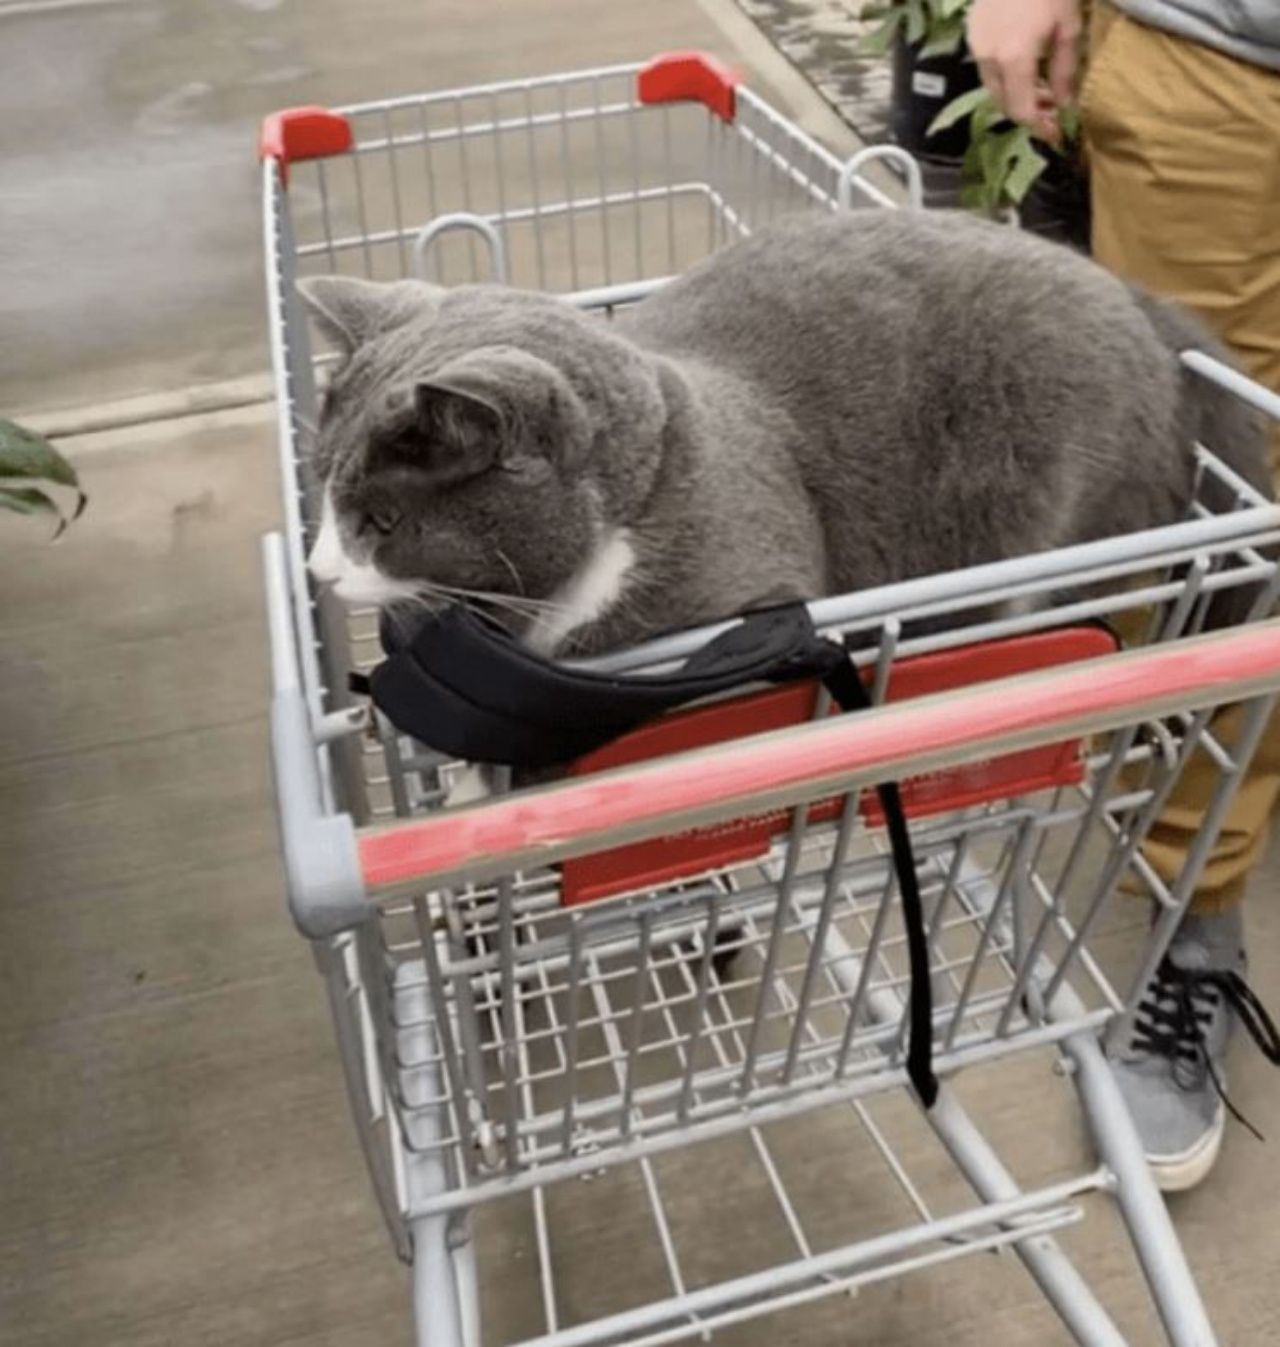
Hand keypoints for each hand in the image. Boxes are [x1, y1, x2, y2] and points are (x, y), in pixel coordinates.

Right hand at [967, 0, 1082, 141]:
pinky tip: (1024, 64)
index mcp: (1014, 59)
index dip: (1039, 127)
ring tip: (1041, 86)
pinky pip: (988, 66)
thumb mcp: (1068, 28)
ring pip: (994, 86)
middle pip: (1004, 102)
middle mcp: (989, 59)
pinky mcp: (973, 33)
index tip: (1055, 135)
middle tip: (1052, 110)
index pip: (1021, 110)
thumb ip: (1065, 71)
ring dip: (1016, 93)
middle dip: (1028, 112)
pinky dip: (1006, 74)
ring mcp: (977, 46)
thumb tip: (1065, 105)